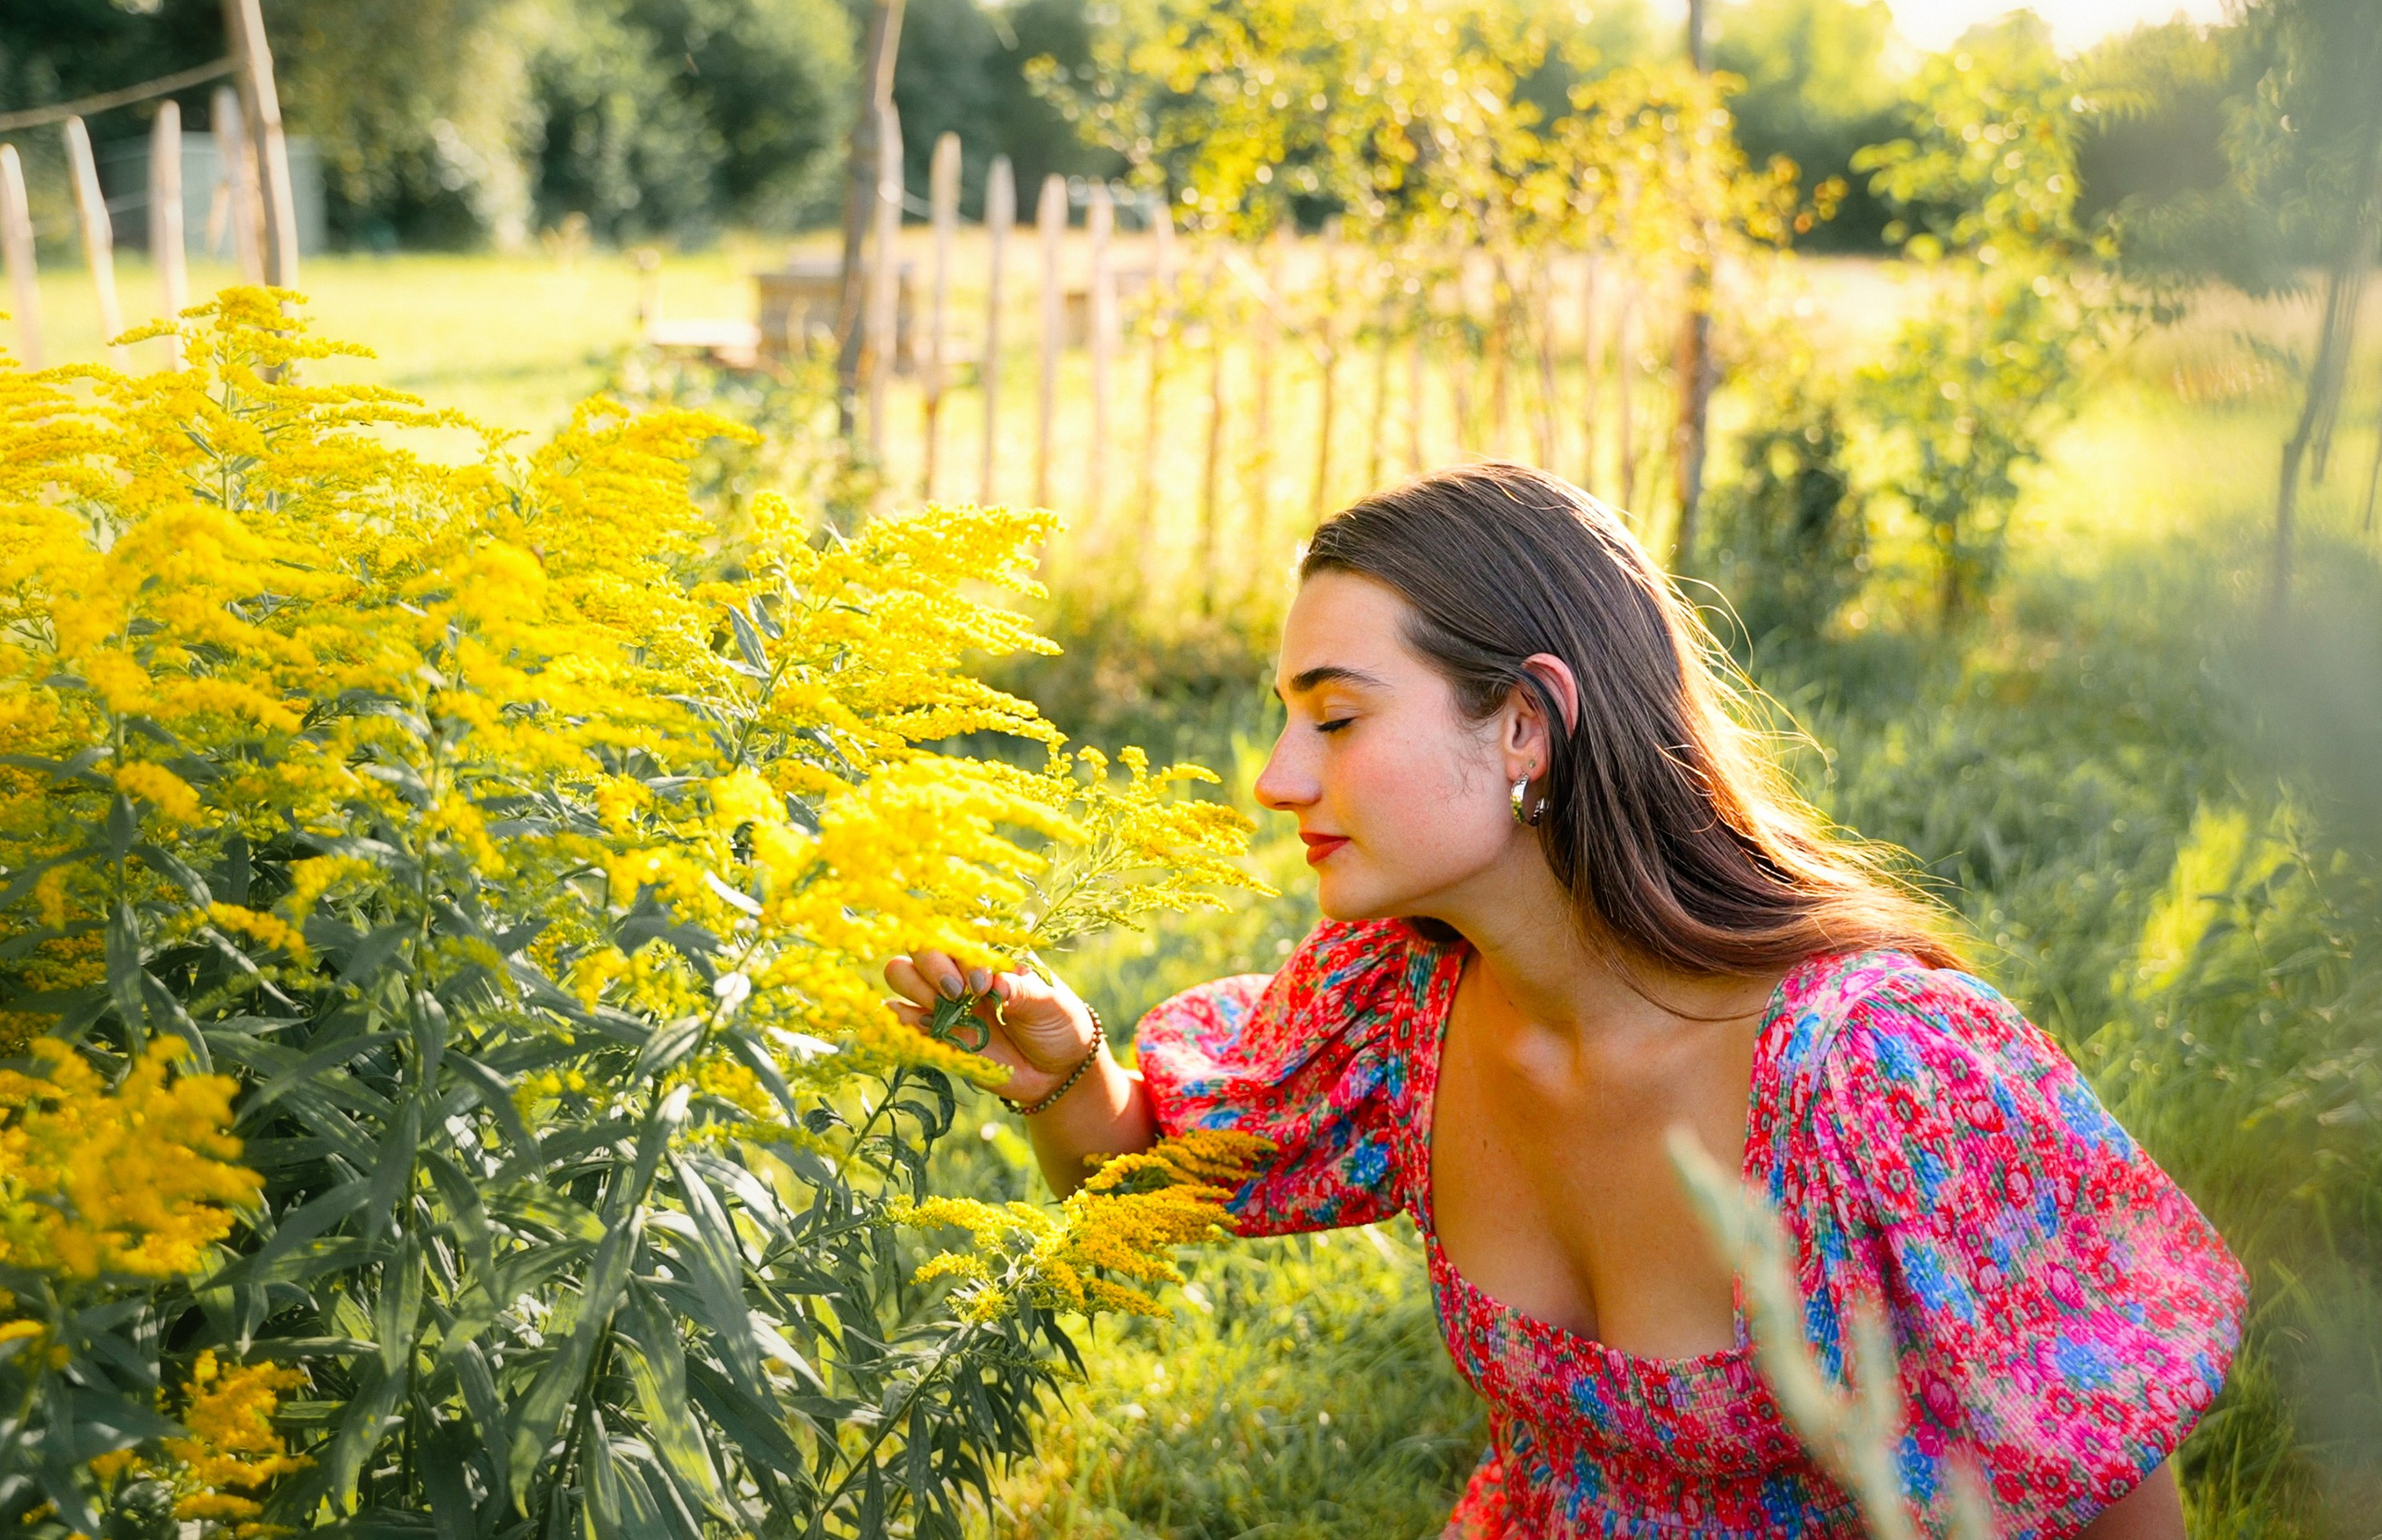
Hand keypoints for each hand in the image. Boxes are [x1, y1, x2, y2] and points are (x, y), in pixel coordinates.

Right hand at [883, 948, 1098, 1103]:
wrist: (1055, 1071)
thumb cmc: (1057, 1023)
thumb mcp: (1050, 1004)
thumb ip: (1023, 992)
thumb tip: (997, 985)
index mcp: (989, 953)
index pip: (959, 933)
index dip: (963, 955)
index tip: (983, 985)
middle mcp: (960, 970)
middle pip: (920, 945)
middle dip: (934, 967)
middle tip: (960, 996)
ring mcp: (942, 1000)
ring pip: (900, 973)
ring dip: (915, 987)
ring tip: (947, 1011)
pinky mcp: (932, 1032)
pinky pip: (899, 1015)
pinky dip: (902, 1017)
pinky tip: (927, 1028)